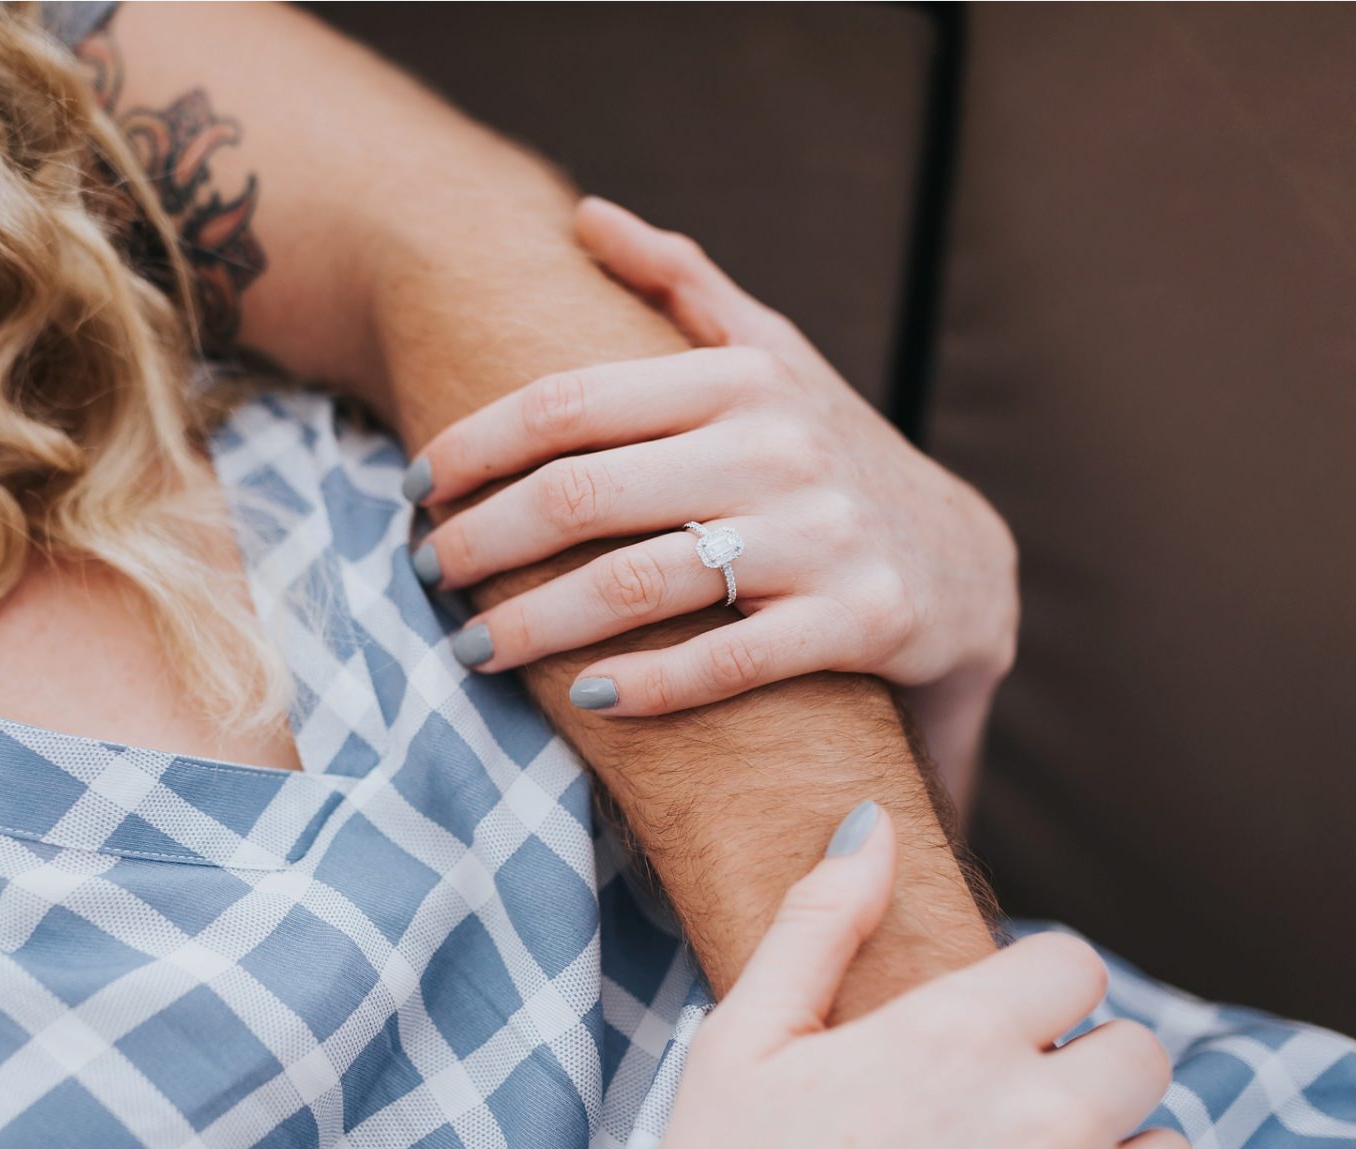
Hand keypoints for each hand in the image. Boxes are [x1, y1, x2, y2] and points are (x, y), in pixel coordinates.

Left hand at [406, 198, 1017, 723]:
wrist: (968, 564)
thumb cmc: (833, 451)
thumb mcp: (772, 353)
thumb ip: (682, 284)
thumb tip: (586, 216)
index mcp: (741, 377)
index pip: (569, 403)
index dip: (474, 446)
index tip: (414, 486)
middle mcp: (779, 446)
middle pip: (581, 494)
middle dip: (481, 540)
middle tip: (426, 573)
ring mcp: (823, 535)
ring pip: (638, 582)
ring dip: (534, 624)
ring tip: (471, 650)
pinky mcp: (862, 621)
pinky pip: (731, 660)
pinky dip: (650, 684)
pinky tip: (584, 699)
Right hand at [621, 801, 1209, 1148]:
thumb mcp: (739, 1046)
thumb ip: (817, 925)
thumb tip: (869, 825)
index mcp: (955, 1040)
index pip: (1073, 963)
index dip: (1031, 986)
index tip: (989, 1025)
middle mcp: (1043, 1126)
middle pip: (1137, 1054)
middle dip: (1079, 1069)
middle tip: (1001, 1111)